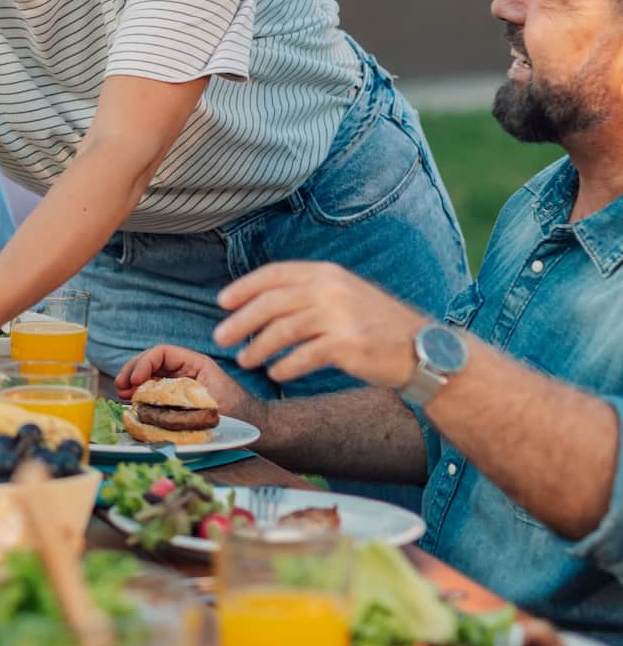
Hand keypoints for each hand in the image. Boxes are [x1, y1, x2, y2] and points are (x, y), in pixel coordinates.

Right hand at [115, 345, 267, 432]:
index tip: (133, 380)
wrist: (257, 429)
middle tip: (120, 386)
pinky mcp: (179, 400)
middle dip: (133, 371)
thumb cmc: (241, 415)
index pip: (163, 353)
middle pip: (152, 362)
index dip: (144, 363)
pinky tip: (133, 403)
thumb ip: (185, 401)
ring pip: (151, 376)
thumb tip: (153, 402)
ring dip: (134, 383)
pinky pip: (156, 392)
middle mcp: (186, 371)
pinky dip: (142, 396)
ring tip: (122, 395)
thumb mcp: (212, 403)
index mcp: (196, 364)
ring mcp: (182, 385)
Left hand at [215, 261, 427, 388]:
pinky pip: (304, 356)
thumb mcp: (344, 294)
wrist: (424, 350)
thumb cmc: (377, 325)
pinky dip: (285, 366)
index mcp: (327, 272)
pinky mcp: (348, 345)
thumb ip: (309, 292)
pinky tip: (276, 373)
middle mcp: (331, 289)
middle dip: (241, 321)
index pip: (274, 274)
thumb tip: (262, 302)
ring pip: (282, 330)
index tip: (223, 302)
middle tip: (220, 337)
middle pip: (271, 302)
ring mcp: (340, 316)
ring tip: (245, 360)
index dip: (244, 287)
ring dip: (258, 347)